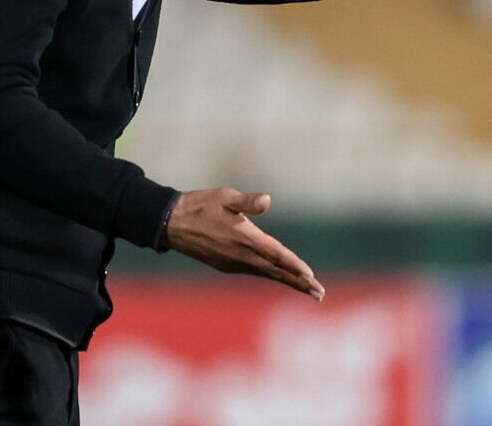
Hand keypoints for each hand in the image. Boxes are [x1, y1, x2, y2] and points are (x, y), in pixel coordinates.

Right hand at [164, 188, 324, 300]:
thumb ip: (247, 202)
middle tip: (320, 294)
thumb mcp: (225, 197)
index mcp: (244, 238)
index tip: (311, 276)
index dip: (294, 265)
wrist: (172, 223)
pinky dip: (272, 276)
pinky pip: (255, 272)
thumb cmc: (201, 205)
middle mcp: (241, 256)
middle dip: (299, 283)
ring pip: (267, 274)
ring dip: (288, 281)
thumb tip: (267, 200)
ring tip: (308, 289)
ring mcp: (233, 263)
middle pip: (276, 271)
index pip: (276, 254)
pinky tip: (280, 276)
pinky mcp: (226, 265)